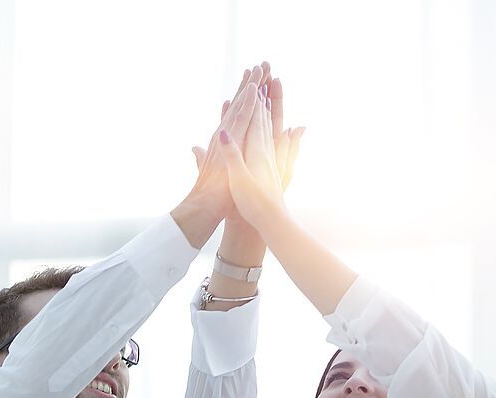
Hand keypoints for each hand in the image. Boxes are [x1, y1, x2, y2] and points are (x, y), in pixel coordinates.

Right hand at [192, 74, 304, 225]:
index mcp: (257, 152)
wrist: (271, 222)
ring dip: (267, 111)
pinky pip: (269, 143)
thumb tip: (224, 131)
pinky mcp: (270, 170)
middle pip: (265, 119)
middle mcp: (266, 153)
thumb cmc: (253, 203)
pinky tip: (272, 129)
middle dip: (264, 99)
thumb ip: (231, 155)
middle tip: (265, 78)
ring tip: (266, 97)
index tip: (254, 80)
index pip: (255, 119)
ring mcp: (269, 160)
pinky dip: (268, 131)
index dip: (254, 100)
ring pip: (268, 130)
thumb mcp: (237, 178)